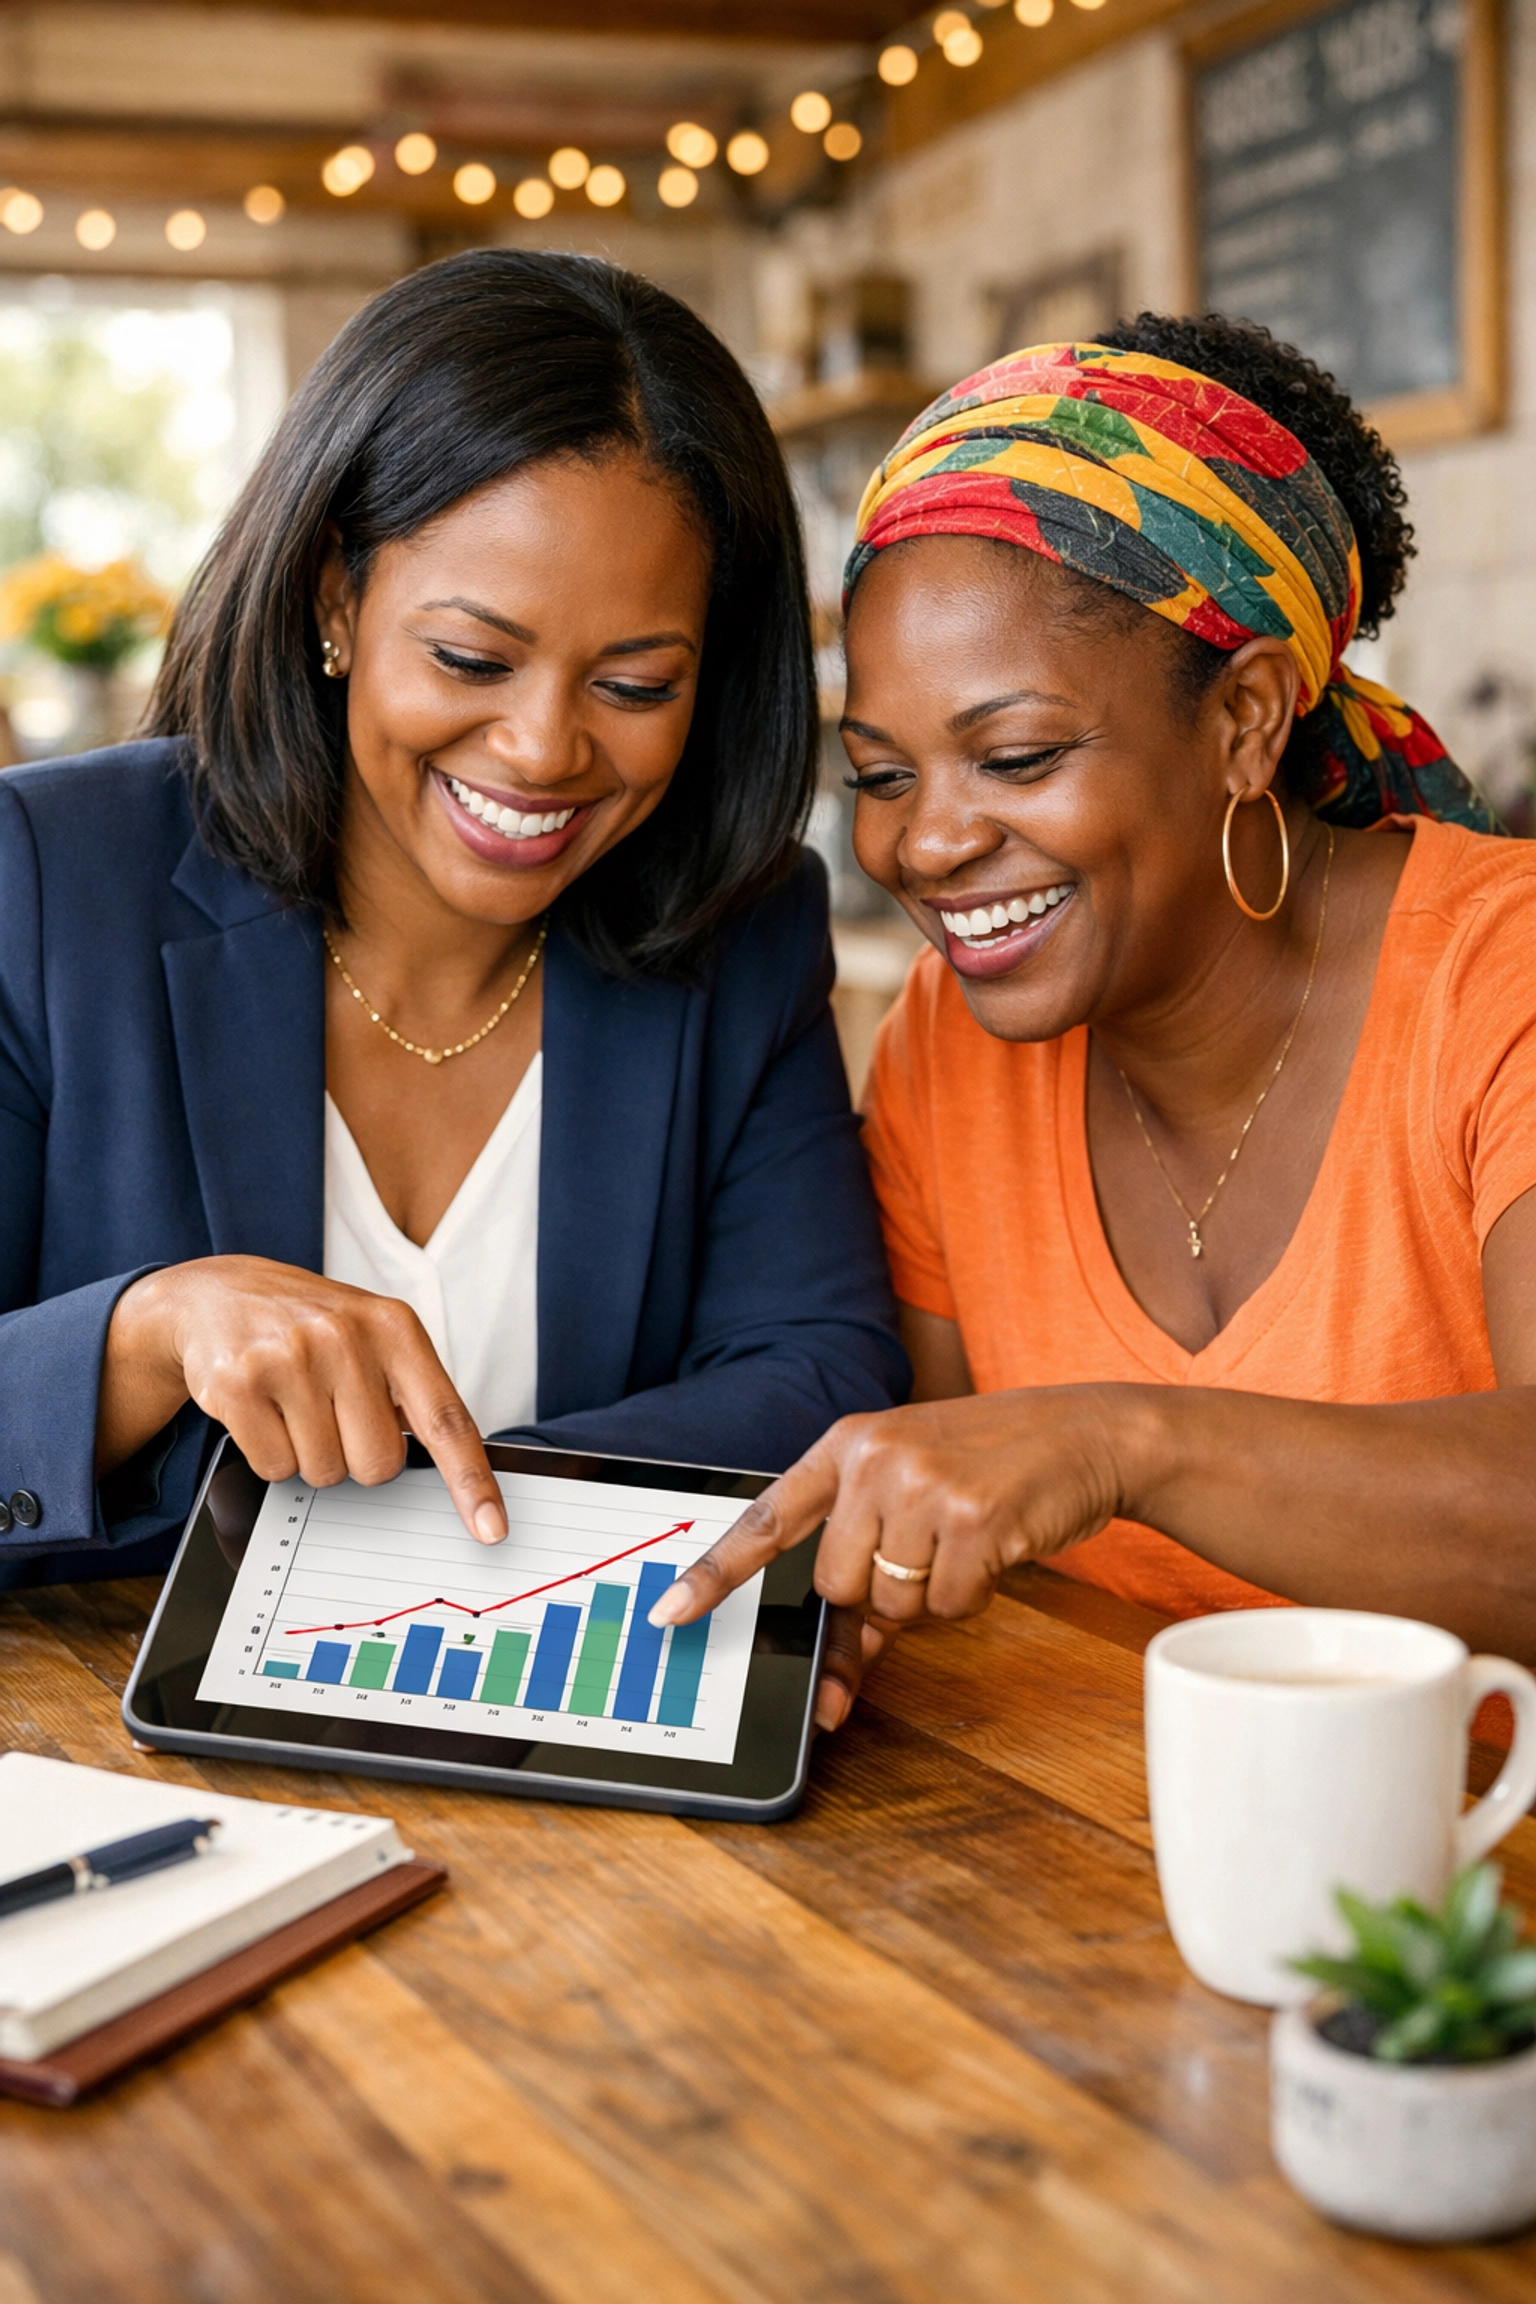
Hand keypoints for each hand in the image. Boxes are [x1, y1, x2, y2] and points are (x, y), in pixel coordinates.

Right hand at [98, 1256, 506, 1544]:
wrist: (215, 1294)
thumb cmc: (309, 1326)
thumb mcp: (371, 1336)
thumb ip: (409, 1392)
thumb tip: (450, 1470)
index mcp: (394, 1327)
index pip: (446, 1419)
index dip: (471, 1481)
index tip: (492, 1529)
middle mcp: (347, 1337)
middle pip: (379, 1465)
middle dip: (356, 1455)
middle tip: (331, 1412)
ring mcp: (290, 1358)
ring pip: (324, 1472)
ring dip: (310, 1454)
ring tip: (292, 1402)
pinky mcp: (240, 1383)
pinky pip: (275, 1469)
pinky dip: (270, 1453)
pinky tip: (262, 1407)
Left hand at [650, 1387, 1133, 1723]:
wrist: (1086, 1433)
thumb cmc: (993, 1468)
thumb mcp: (916, 1493)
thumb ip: (865, 1569)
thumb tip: (833, 1676)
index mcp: (848, 1443)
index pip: (767, 1517)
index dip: (717, 1573)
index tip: (672, 1614)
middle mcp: (874, 1457)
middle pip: (835, 1584)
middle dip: (880, 1591)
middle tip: (929, 1548)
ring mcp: (922, 1484)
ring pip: (891, 1603)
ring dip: (933, 1594)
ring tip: (967, 1539)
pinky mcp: (972, 1518)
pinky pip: (947, 1607)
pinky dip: (973, 1596)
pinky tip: (996, 1547)